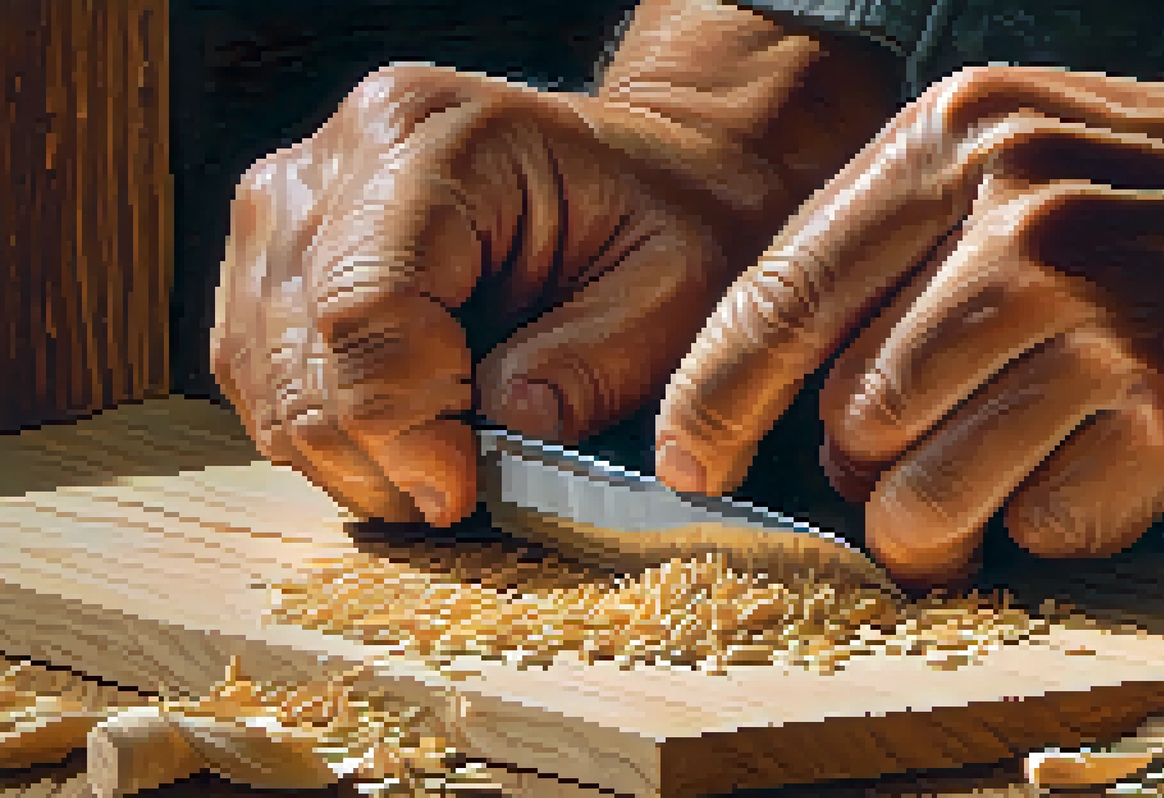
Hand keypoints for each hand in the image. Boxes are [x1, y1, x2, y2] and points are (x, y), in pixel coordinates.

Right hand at [211, 0, 900, 525]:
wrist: (642, 174)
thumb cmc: (667, 221)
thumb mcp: (677, 293)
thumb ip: (596, 366)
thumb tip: (507, 436)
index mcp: (440, 138)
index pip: (367, 303)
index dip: (400, 422)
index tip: (459, 492)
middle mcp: (342, 155)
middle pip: (302, 347)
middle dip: (375, 455)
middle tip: (456, 498)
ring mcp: (294, 198)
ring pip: (264, 371)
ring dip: (344, 453)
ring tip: (436, 469)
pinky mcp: (275, 250)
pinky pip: (259, 369)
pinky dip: (319, 430)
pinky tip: (398, 439)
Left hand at [655, 0, 1163, 587]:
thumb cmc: (1158, 196)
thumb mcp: (1009, 158)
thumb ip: (893, 253)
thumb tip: (796, 404)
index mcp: (950, 146)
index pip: (780, 297)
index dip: (715, 399)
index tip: (694, 463)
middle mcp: (1013, 226)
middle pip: (852, 416)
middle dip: (864, 469)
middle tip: (912, 465)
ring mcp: (1095, 320)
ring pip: (924, 492)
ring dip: (936, 522)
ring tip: (983, 497)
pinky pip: (1041, 525)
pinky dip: (1052, 520)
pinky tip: (1098, 465)